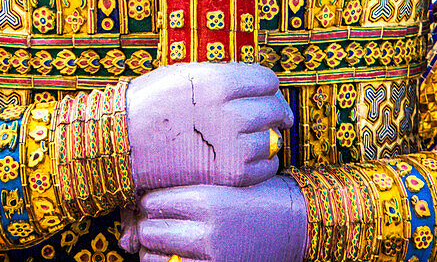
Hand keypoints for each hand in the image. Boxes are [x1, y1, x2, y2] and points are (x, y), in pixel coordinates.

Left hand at [121, 177, 307, 261]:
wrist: (294, 220)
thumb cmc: (256, 195)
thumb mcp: (222, 182)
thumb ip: (186, 191)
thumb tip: (143, 207)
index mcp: (205, 198)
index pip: (151, 202)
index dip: (146, 202)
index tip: (151, 202)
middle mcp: (206, 230)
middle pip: (150, 231)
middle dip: (147, 228)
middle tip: (154, 223)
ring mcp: (212, 257)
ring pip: (155, 259)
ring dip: (153, 251)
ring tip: (164, 242)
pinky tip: (178, 255)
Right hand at [126, 62, 292, 190]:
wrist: (124, 142)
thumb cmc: (154, 103)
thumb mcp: (187, 75)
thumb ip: (225, 77)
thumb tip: (259, 86)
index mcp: (219, 82)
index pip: (267, 80)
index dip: (268, 87)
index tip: (266, 94)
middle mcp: (229, 113)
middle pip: (274, 109)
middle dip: (274, 111)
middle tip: (268, 116)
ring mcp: (231, 147)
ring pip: (272, 139)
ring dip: (267, 138)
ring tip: (251, 137)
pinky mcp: (230, 176)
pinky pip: (265, 168)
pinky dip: (262, 163)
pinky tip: (245, 157)